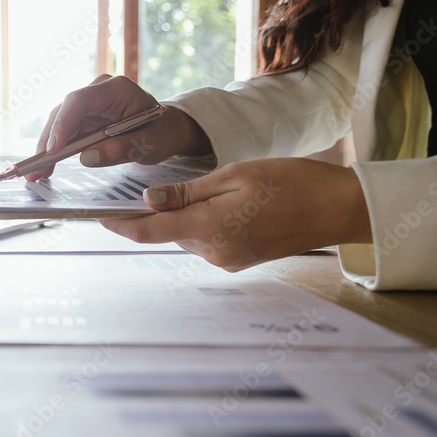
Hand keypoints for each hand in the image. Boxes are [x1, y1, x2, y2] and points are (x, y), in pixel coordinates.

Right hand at [27, 74, 211, 180]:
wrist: (168, 130)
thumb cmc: (162, 133)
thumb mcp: (148, 144)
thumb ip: (120, 150)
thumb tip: (87, 158)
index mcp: (116, 89)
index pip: (79, 100)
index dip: (62, 123)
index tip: (53, 149)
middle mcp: (98, 92)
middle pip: (64, 112)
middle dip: (49, 141)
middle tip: (36, 168)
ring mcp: (90, 104)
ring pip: (60, 124)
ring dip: (48, 149)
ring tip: (37, 173)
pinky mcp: (85, 118)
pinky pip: (65, 133)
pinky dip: (56, 151)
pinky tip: (46, 168)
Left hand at [99, 158, 372, 271]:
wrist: (338, 209)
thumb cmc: (292, 183)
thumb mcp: (235, 176)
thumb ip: (188, 191)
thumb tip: (149, 200)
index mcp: (210, 229)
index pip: (149, 232)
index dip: (119, 225)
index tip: (99, 216)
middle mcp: (214, 253)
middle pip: (169, 232)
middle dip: (162, 212)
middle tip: (167, 184)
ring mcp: (228, 261)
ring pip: (189, 235)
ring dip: (188, 216)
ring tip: (217, 189)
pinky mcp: (239, 261)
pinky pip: (209, 240)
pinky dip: (207, 223)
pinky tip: (230, 203)